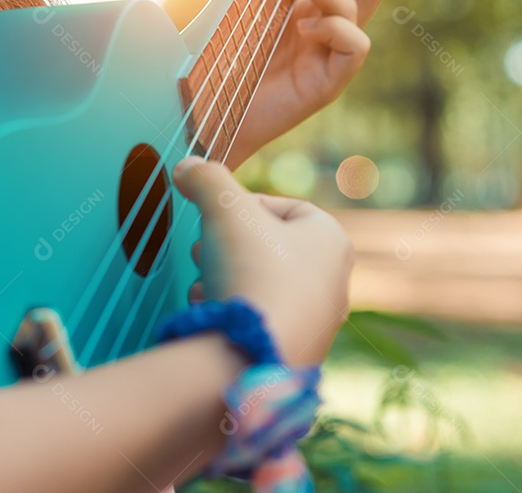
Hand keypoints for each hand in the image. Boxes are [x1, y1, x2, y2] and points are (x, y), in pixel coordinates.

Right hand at [173, 157, 353, 366]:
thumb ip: (206, 179)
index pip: (287, 207)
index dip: (244, 205)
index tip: (215, 215)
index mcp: (331, 240)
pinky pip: (260, 321)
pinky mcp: (296, 353)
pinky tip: (210, 312)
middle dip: (231, 244)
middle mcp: (334, 281)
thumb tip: (187, 165)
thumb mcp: (225, 208)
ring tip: (203, 281)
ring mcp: (317, 322)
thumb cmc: (250, 272)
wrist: (253, 356)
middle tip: (202, 248)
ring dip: (228, 278)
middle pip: (273, 248)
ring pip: (264, 285)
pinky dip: (233, 312)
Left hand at [226, 0, 386, 167]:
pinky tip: (300, 28)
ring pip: (366, 0)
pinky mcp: (329, 83)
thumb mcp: (237, 0)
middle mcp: (330, 29)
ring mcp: (332, 55)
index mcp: (313, 7)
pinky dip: (332, 26)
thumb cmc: (219, 63)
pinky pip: (357, 44)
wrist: (205, 118)